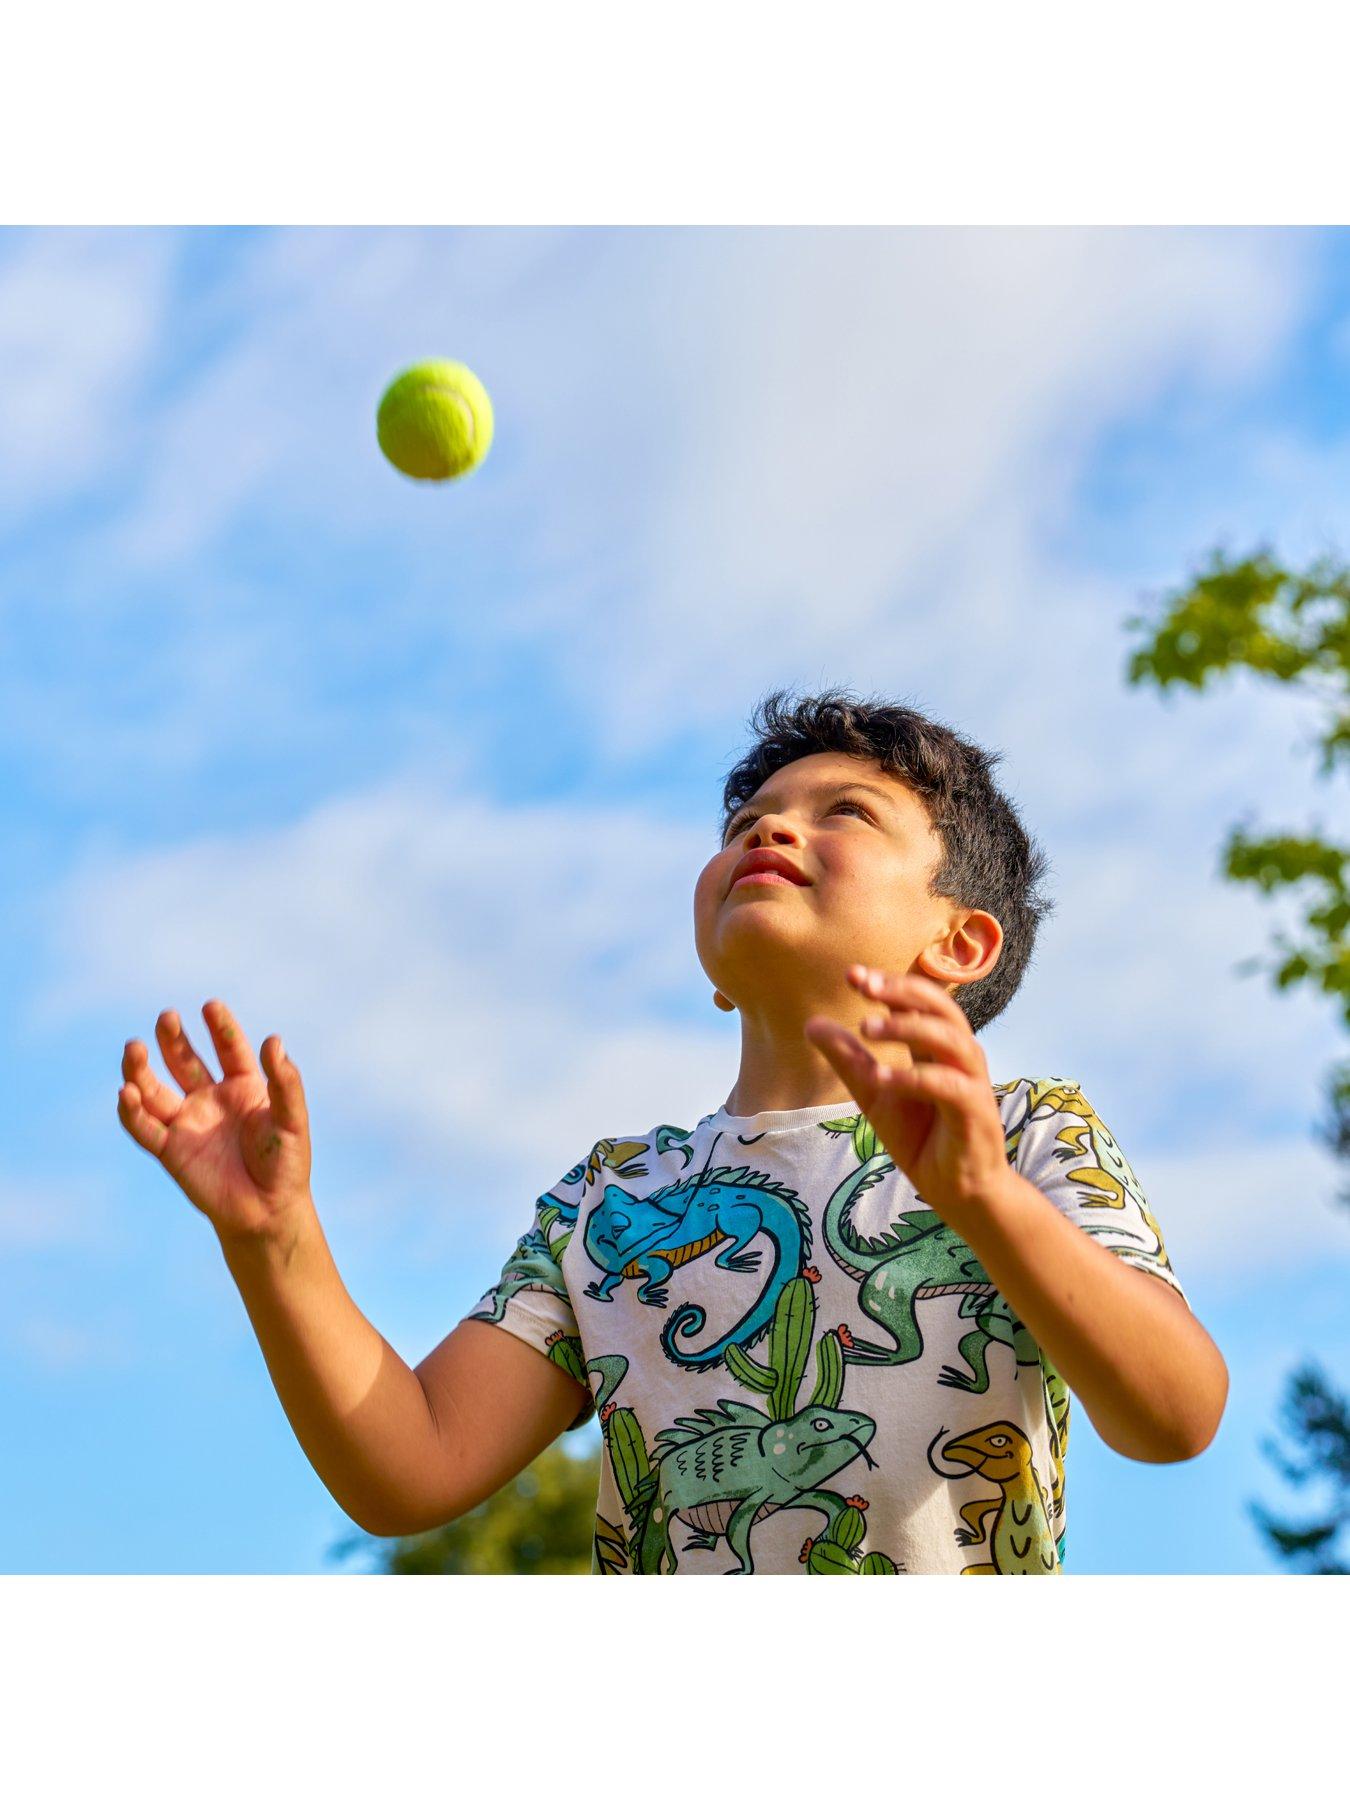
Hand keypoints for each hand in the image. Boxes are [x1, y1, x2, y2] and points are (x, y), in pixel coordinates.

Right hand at [117, 1000, 313, 1246]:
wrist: (268, 1210)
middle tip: (167, 1016)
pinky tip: (126, 1093)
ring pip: (155, 1090)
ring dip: (141, 1070)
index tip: (211, 1005)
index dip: (220, 1027)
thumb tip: (274, 1040)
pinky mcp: (170, 1150)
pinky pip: (145, 1128)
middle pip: (185, 1061)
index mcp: (243, 1086)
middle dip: (173, 1038)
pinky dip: (132, 1111)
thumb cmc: (286, 1164)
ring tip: (134, 1048)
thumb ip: (285, 1083)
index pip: (229, 1048)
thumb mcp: (292, 1120)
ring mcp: (188, 1123)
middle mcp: (211, 1099)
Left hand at [804, 966, 1009, 1217]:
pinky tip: (883, 1077)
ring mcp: (972, 1082)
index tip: (851, 974)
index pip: (918, 1002)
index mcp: (937, 1046)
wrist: (955, 1190)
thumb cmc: (921, 1136)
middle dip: (902, 992)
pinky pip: (949, 1086)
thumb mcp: (874, 1094)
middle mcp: (960, 1056)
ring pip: (950, 1039)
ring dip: (908, 1027)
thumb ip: (848, 1059)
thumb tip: (811, 1023)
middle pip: (940, 1007)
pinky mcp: (977, 1113)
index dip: (888, 984)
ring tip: (866, 1027)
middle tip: (863, 985)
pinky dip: (916, 1078)